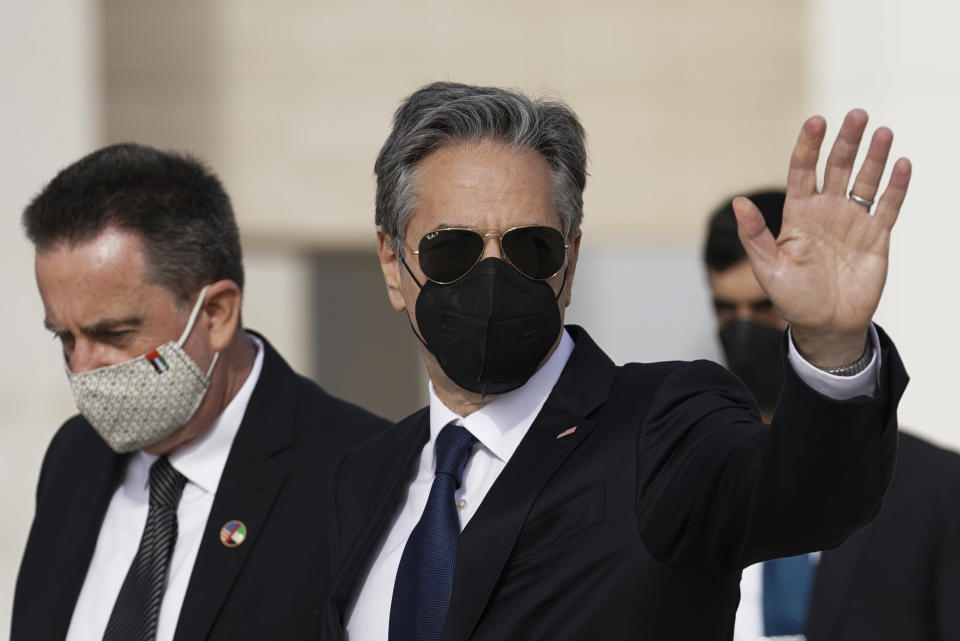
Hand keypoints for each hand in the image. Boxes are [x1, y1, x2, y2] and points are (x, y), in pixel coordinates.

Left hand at [734, 109, 911, 367]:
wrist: (825, 325)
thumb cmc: (791, 298)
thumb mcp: (767, 269)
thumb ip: (755, 236)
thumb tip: (738, 202)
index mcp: (798, 214)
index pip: (803, 172)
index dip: (809, 147)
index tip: (816, 121)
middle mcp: (826, 212)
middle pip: (837, 168)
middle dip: (846, 141)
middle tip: (857, 115)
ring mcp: (852, 222)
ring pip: (866, 180)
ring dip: (875, 157)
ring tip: (883, 132)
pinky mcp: (876, 237)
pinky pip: (888, 206)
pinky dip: (896, 186)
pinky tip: (902, 164)